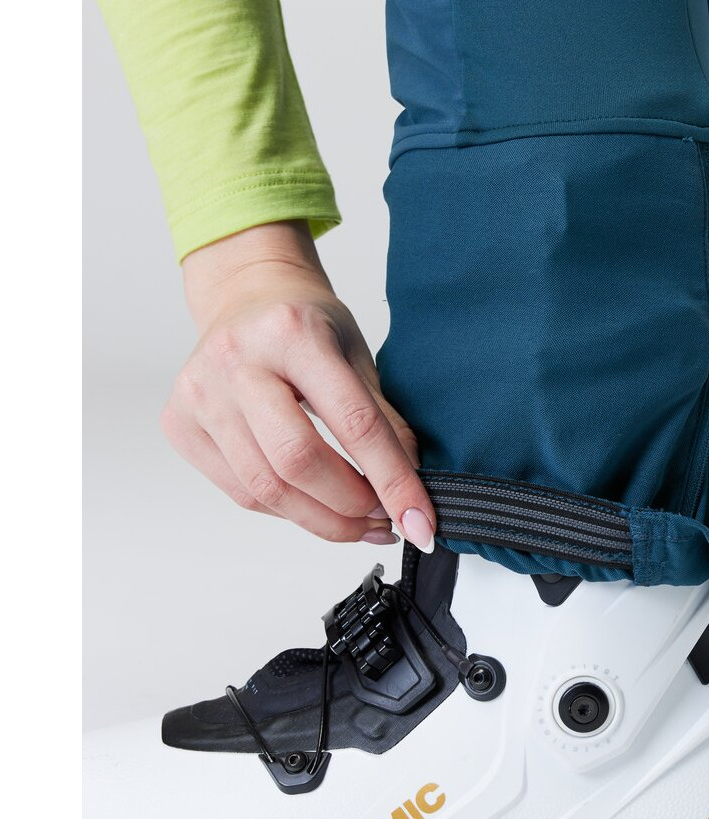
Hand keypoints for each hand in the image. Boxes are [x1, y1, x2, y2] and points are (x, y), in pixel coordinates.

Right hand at [160, 220, 435, 550]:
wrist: (246, 296)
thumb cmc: (304, 323)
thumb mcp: (357, 354)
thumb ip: (384, 420)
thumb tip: (412, 491)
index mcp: (293, 332)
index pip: (353, 422)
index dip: (393, 480)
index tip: (419, 521)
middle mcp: (237, 360)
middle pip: (298, 461)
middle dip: (351, 505)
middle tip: (385, 518)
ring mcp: (200, 393)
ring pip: (265, 488)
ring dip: (322, 519)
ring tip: (359, 523)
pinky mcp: (179, 423)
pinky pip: (240, 491)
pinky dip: (286, 510)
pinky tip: (315, 506)